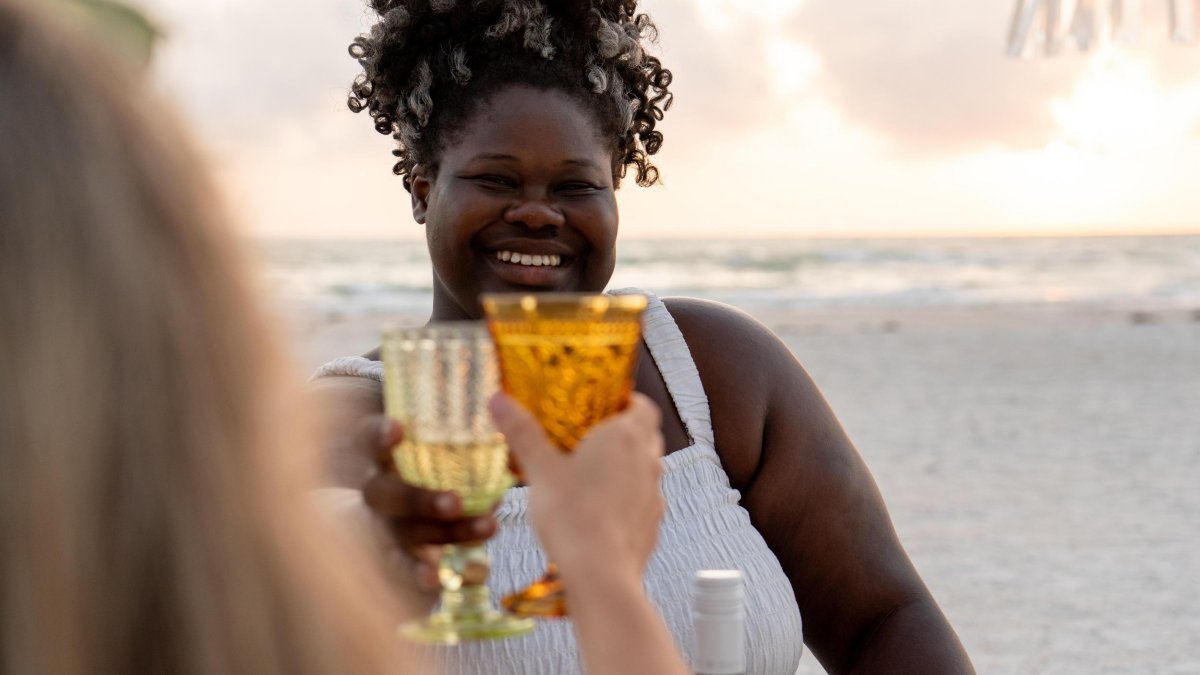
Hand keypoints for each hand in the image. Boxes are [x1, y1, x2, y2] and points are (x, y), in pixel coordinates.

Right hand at [355, 415, 498, 591]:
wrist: (418, 497)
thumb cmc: (438, 454)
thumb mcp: (441, 437)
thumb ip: (458, 426)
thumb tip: (502, 400)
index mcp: (382, 453)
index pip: (368, 438)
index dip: (379, 435)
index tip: (399, 429)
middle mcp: (378, 488)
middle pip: (385, 495)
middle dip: (420, 500)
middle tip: (455, 503)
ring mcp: (386, 523)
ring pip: (406, 532)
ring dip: (446, 534)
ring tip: (488, 528)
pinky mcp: (399, 553)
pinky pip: (406, 566)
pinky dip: (422, 575)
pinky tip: (438, 581)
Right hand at [489, 393, 664, 581]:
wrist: (601, 577)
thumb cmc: (572, 518)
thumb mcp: (540, 471)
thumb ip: (522, 432)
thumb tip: (499, 399)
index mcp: (625, 437)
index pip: (643, 405)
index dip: (627, 401)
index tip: (603, 405)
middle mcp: (647, 461)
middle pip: (645, 435)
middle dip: (623, 432)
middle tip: (589, 437)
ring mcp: (654, 494)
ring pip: (645, 469)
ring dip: (625, 466)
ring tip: (589, 475)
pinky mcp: (652, 524)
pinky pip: (642, 501)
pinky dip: (626, 498)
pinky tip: (598, 511)